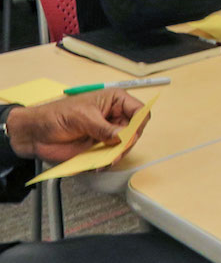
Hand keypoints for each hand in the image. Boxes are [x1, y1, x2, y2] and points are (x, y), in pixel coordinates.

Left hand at [5, 90, 146, 162]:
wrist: (35, 134)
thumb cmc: (55, 116)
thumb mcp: (82, 117)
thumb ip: (104, 128)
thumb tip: (123, 137)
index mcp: (115, 101)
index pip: (139, 111)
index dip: (139, 123)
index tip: (130, 135)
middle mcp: (115, 117)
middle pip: (136, 131)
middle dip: (128, 143)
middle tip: (116, 151)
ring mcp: (108, 133)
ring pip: (126, 146)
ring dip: (118, 154)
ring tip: (106, 160)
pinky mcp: (101, 148)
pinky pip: (113, 156)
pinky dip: (109, 162)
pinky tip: (99, 165)